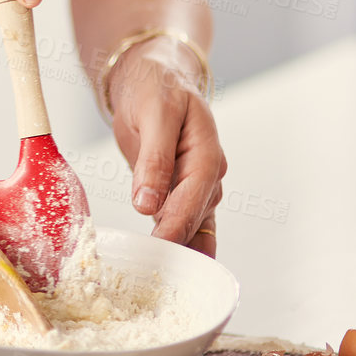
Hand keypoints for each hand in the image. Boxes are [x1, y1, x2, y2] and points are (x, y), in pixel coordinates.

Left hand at [106, 39, 226, 254]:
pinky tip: (175, 268)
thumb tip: (146, 204)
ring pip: (194, 223)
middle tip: (159, 272)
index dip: (178, 220)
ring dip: (183, 249)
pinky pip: (187, 222)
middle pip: (196, 214)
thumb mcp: (154, 113)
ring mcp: (197, 184)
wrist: (152, 76)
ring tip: (166, 279)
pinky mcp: (181, 191)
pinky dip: (181, 242)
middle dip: (181, 243)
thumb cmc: (155, 88)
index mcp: (207, 151)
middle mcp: (208, 173)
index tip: (161, 244)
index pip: (195, 193)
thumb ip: (153, 158)